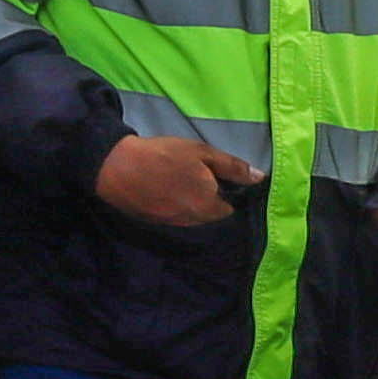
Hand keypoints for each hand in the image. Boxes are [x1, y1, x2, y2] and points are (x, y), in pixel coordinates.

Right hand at [94, 134, 251, 230]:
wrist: (118, 168)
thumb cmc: (164, 156)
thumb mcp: (202, 153)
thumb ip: (233, 167)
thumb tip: (260, 178)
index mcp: (209, 207)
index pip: (229, 208)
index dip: (224, 190)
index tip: (215, 175)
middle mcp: (194, 222)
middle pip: (211, 213)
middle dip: (209, 198)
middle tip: (194, 174)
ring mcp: (174, 225)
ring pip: (193, 216)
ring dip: (192, 203)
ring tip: (179, 180)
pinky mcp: (156, 224)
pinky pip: (176, 217)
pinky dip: (175, 205)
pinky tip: (165, 189)